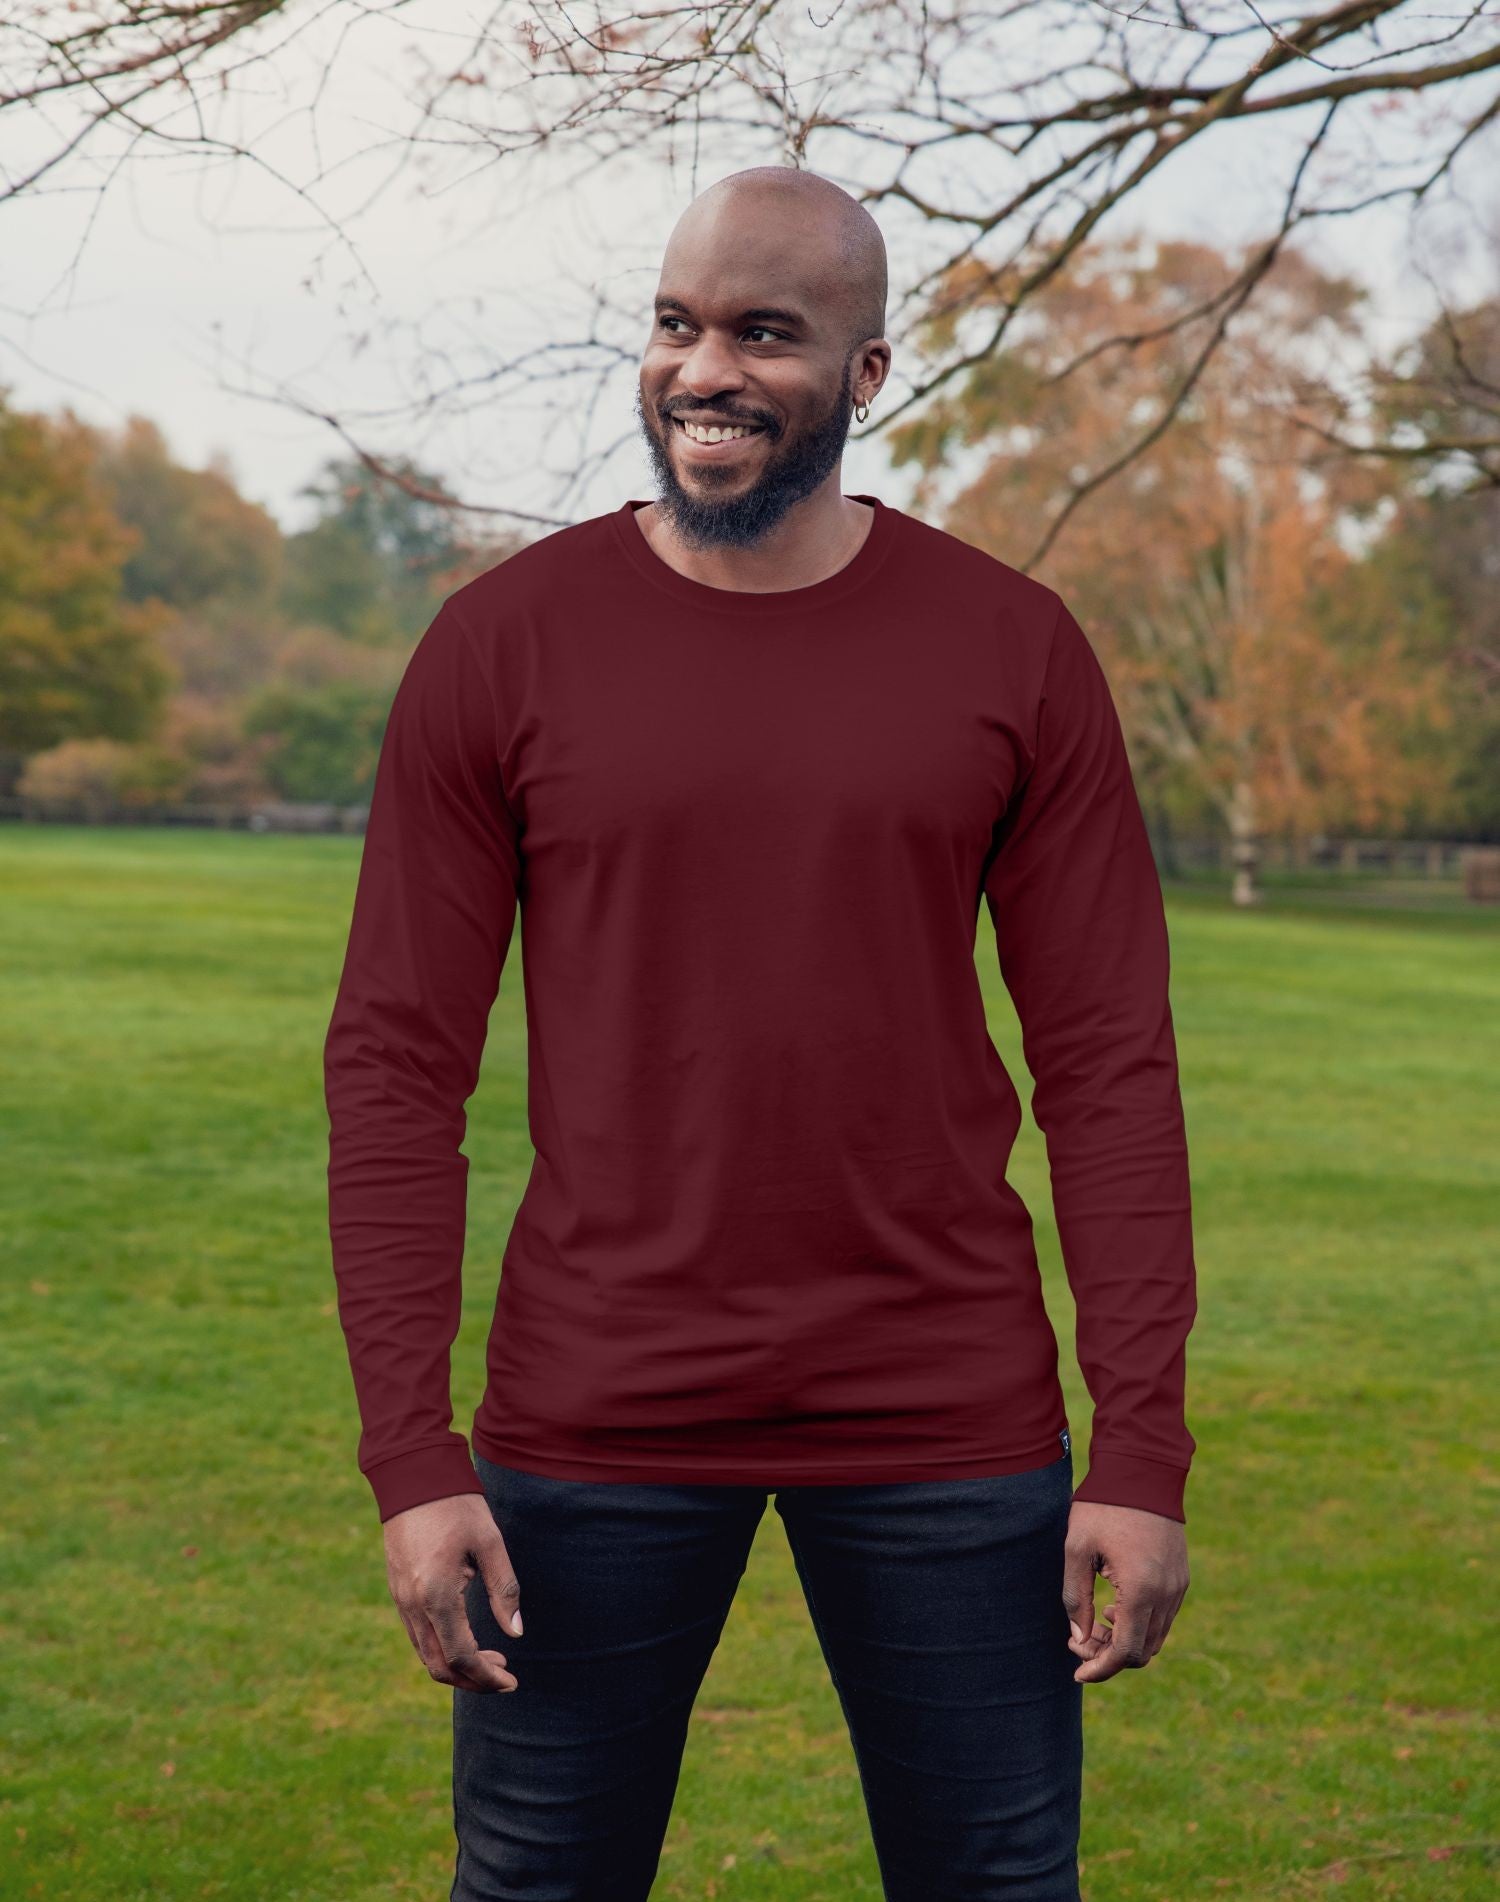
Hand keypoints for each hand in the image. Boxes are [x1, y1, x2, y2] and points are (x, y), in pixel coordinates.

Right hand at [382, 1491, 523, 1693]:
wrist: (413, 1477)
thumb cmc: (456, 1505)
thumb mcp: (489, 1542)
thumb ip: (504, 1589)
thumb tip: (517, 1633)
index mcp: (436, 1594)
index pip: (462, 1655)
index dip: (487, 1676)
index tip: (512, 1681)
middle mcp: (413, 1604)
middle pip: (439, 1665)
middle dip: (473, 1679)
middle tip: (504, 1675)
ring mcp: (401, 1599)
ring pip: (426, 1654)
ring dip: (457, 1666)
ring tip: (492, 1659)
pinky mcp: (398, 1590)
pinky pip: (418, 1635)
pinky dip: (442, 1647)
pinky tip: (466, 1637)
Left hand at [1061, 1500, 1188, 1683]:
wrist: (1142, 1470)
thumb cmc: (1104, 1507)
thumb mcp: (1077, 1549)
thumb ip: (1075, 1598)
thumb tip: (1079, 1639)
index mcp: (1141, 1590)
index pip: (1126, 1652)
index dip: (1101, 1668)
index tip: (1078, 1672)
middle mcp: (1167, 1594)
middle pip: (1143, 1651)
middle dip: (1110, 1655)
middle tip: (1079, 1641)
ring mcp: (1179, 1586)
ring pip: (1155, 1636)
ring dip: (1126, 1640)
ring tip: (1096, 1622)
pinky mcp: (1182, 1577)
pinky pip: (1164, 1617)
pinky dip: (1141, 1623)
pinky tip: (1115, 1606)